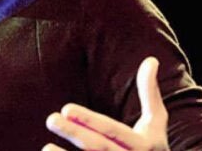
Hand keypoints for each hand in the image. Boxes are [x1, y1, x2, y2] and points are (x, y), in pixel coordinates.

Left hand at [43, 57, 168, 150]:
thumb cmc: (153, 150)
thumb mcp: (156, 125)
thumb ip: (150, 95)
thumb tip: (151, 59)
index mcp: (143, 146)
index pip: (113, 131)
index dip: (90, 120)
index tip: (65, 108)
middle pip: (99, 148)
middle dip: (74, 133)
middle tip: (51, 118)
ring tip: (46, 147)